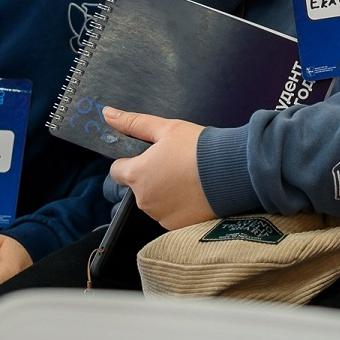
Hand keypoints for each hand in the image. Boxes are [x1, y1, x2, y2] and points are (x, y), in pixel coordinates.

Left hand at [105, 108, 215, 229]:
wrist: (231, 171)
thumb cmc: (198, 148)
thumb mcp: (167, 128)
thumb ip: (134, 123)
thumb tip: (108, 113)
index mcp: (136, 174)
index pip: (117, 171)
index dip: (131, 162)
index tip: (151, 157)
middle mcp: (143, 199)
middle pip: (138, 187)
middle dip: (152, 177)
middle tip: (176, 165)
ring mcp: (159, 215)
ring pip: (155, 202)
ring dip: (166, 193)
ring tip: (189, 179)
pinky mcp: (176, 226)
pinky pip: (171, 215)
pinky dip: (180, 207)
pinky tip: (195, 193)